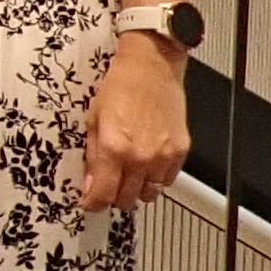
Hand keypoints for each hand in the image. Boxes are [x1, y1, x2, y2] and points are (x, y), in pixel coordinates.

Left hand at [82, 32, 191, 211]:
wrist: (151, 66)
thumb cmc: (121, 86)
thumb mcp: (93, 120)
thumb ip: (92, 156)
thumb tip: (90, 183)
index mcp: (115, 149)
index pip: (103, 195)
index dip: (93, 203)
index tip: (89, 202)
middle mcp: (141, 157)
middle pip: (126, 200)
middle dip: (113, 196)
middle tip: (107, 185)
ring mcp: (164, 156)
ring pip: (149, 194)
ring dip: (136, 189)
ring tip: (128, 174)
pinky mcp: (181, 151)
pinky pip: (168, 180)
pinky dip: (156, 179)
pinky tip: (147, 165)